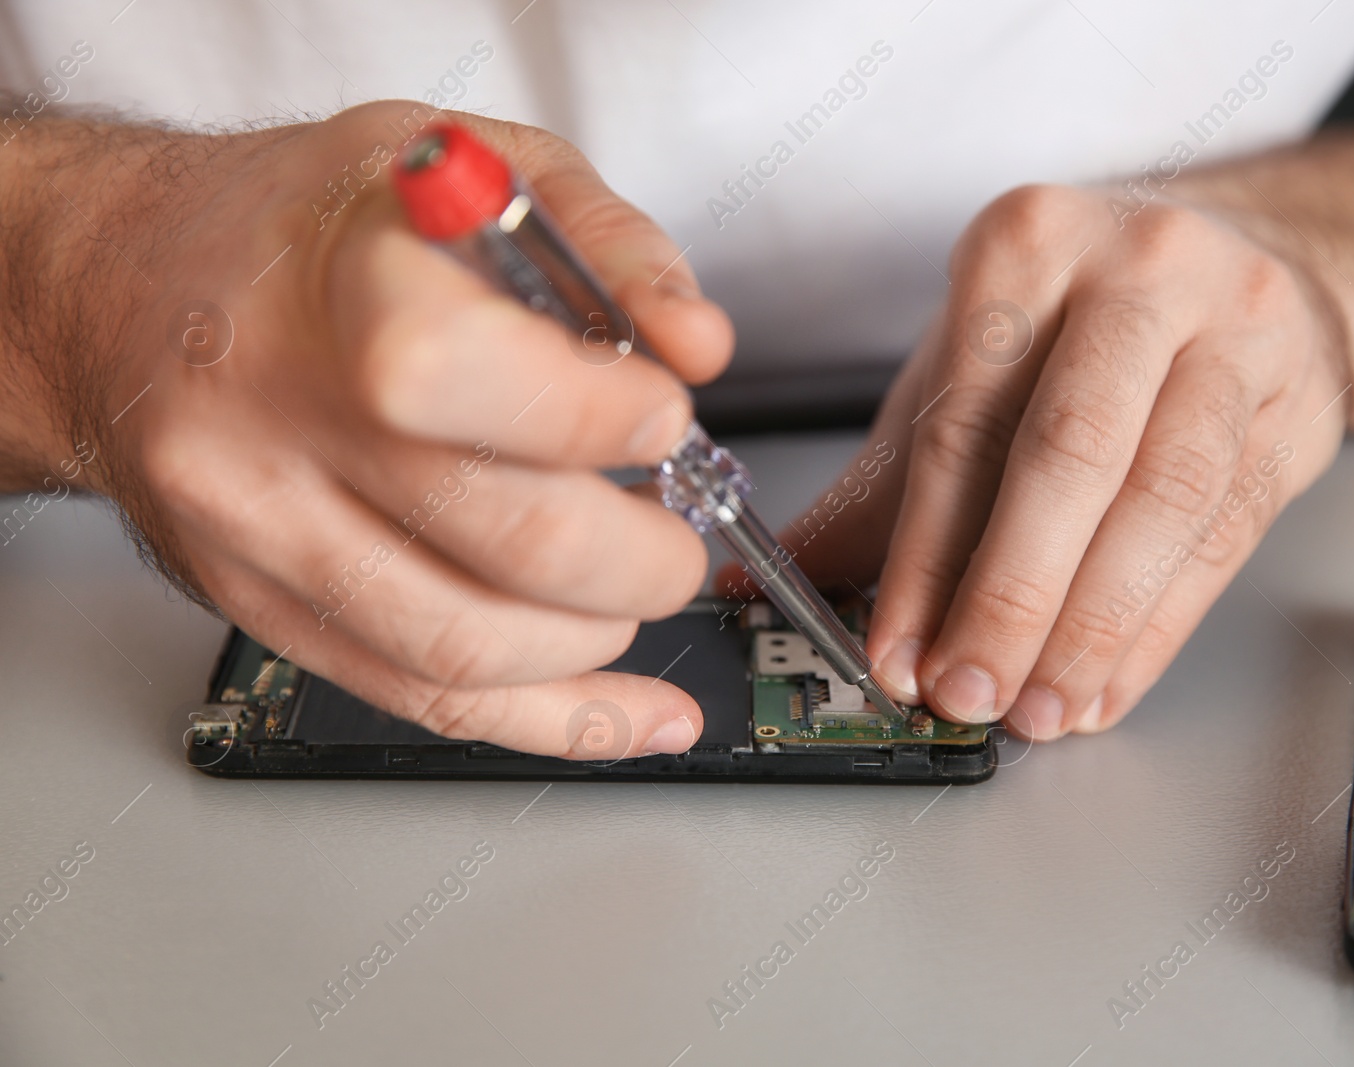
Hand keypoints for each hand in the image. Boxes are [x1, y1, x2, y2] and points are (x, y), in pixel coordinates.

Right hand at [10, 101, 732, 756]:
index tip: (664, 415)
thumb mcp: (463, 172)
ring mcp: (259, 534)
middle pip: (507, 542)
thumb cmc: (300, 230)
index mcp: (334, 289)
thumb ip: (603, 240)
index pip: (468, 376)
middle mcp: (276, 422)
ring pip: (470, 648)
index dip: (603, 413)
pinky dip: (555, 718)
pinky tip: (633, 712)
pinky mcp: (265, 610)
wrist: (126, 294)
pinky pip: (423, 699)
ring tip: (634, 586)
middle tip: (675, 532)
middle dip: (646, 557)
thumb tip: (693, 344)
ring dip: (603, 638)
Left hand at [725, 185, 1347, 739]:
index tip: (898, 653)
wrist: (1242, 259)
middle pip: (1070, 454)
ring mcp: (1238, 329)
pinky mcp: (1302, 402)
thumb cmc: (1076, 321)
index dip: (924, 556)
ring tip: (1038, 707)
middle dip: (1011, 595)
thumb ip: (882, 483)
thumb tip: (773, 582)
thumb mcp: (969, 367)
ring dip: (1093, 627)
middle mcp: (1142, 267)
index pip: (965, 422)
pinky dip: (1157, 627)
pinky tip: (1104, 683)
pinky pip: (1227, 535)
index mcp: (1029, 242)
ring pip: (1166, 499)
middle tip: (970, 692)